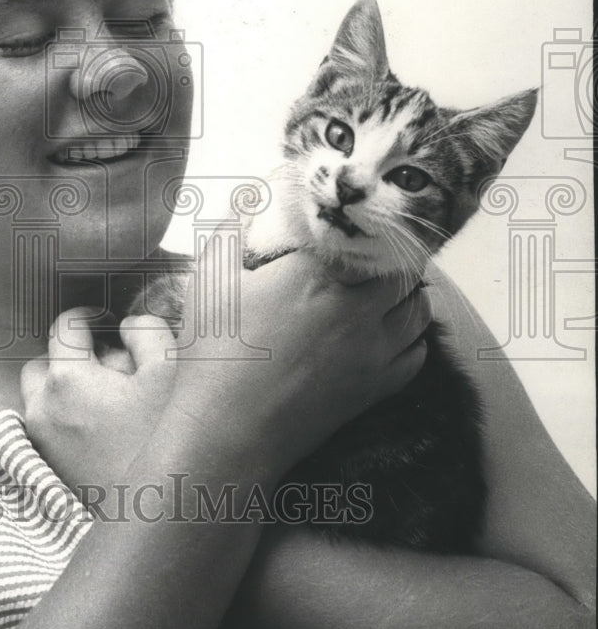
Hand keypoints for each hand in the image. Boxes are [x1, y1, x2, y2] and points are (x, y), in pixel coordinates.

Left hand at [21, 308, 177, 496]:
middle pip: (43, 363)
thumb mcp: (170, 369)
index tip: (109, 323)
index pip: (65, 326)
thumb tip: (125, 328)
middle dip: (70, 355)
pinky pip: (47, 429)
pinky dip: (65, 418)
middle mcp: (43, 410)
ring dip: (64, 388)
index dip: (90, 316)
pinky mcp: (50, 471)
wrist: (161, 513)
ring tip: (105, 396)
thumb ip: (144, 331)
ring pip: (39, 398)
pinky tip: (102, 427)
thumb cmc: (166, 440)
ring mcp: (42, 444)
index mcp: (68, 379)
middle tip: (107, 362)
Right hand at [169, 249, 431, 481]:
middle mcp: (357, 307)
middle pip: (402, 269)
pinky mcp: (376, 388)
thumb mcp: (210, 280)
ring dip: (406, 294)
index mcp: (317, 273)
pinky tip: (389, 334)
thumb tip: (252, 195)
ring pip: (418, 310)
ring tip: (383, 289)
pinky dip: (412, 337)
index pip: (364, 234)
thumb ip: (234, 229)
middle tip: (369, 253)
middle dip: (390, 257)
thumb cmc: (215, 354)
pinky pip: (418, 353)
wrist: (229, 433)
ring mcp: (373, 350)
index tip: (350, 223)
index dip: (362, 226)